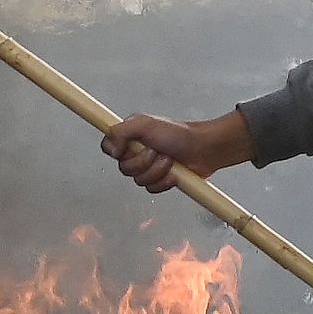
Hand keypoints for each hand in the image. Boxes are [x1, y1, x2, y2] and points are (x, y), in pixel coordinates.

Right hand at [103, 111, 251, 192]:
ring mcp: (148, 167)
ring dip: (156, 171)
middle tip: (157, 151)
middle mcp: (136, 151)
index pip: (108, 148)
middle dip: (144, 162)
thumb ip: (121, 131)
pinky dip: (164, 182)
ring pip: (138, 181)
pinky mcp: (159, 180)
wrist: (204, 149)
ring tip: (169, 160)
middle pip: (124, 168)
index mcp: (130, 136)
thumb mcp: (145, 124)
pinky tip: (173, 173)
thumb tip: (109, 148)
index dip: (118, 152)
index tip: (129, 148)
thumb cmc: (179, 134)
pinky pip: (152, 189)